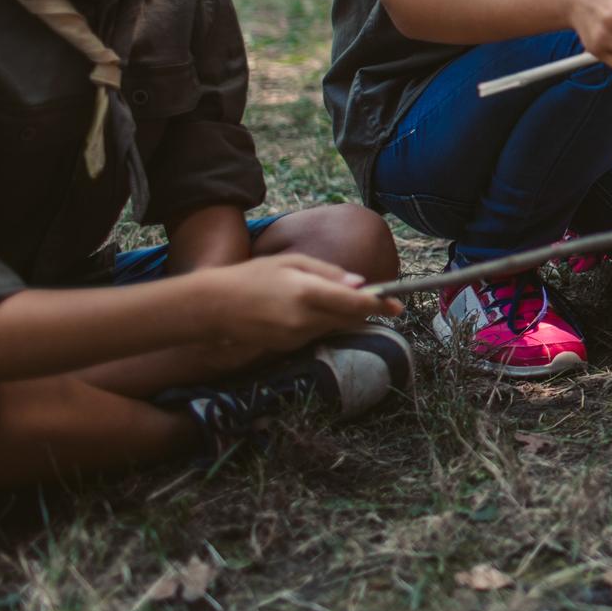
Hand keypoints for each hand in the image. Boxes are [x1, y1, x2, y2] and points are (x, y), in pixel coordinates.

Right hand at [204, 254, 399, 351]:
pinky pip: (315, 334)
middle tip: (384, 304)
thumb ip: (328, 273)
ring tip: (334, 300)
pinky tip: (309, 311)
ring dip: (342, 316)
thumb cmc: (253, 276)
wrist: (213, 306)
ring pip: (333, 327)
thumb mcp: (291, 263)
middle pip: (348, 319)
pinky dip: (322, 323)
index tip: (398, 306)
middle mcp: (304, 319)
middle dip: (366, 312)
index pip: (353, 303)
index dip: (379, 305)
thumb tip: (360, 283)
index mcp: (307, 293)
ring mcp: (295, 337)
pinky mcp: (287, 347)